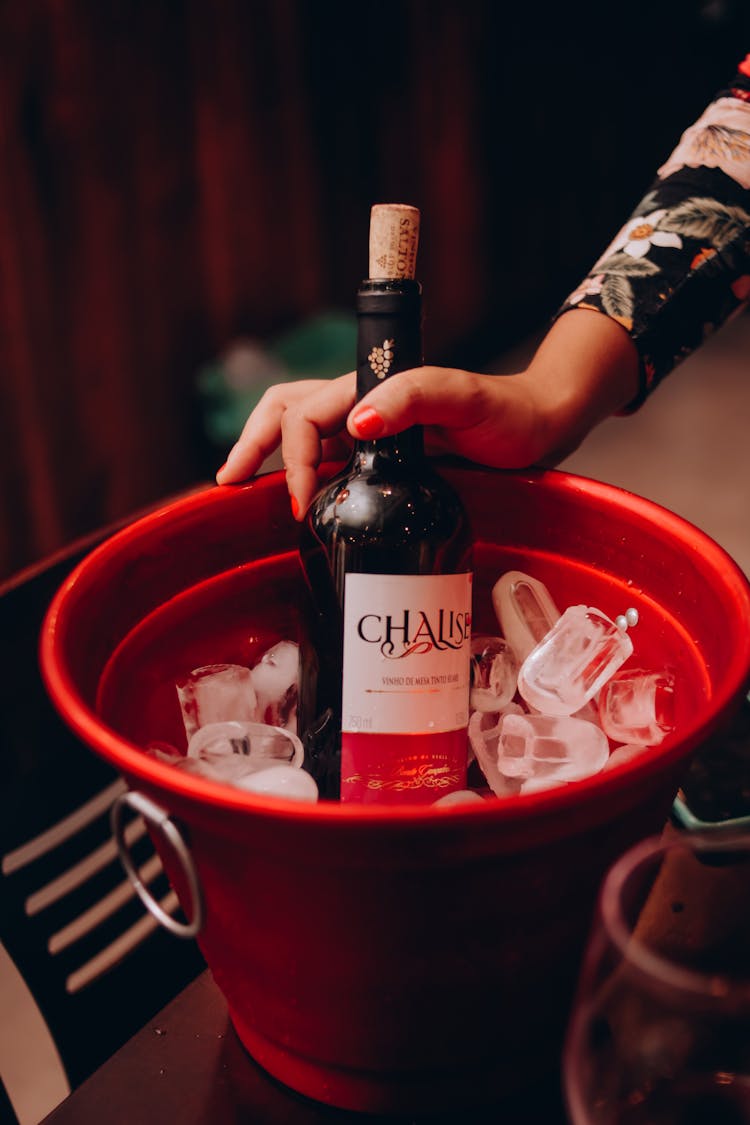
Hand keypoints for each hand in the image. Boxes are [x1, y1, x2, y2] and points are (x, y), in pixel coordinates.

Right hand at [216, 310, 639, 518]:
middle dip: (251, 442)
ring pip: (299, 428)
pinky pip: (327, 452)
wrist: (540, 426)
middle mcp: (362, 403)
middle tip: (228, 482)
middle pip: (285, 410)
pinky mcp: (382, 448)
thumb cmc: (507, 412)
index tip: (304, 508)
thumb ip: (412, 397)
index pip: (305, 418)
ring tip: (241, 484)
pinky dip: (300, 468)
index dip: (295, 462)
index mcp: (370, 388)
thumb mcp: (464, 398)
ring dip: (267, 451)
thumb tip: (354, 423)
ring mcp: (370, 425)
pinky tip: (297, 496)